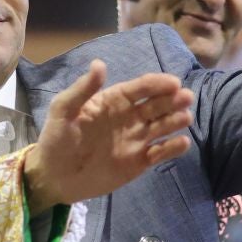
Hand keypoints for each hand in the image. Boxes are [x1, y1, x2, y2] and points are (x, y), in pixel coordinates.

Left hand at [20, 62, 192, 214]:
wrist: (54, 177)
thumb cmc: (56, 140)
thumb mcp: (63, 111)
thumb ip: (82, 89)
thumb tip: (100, 64)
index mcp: (113, 101)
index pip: (140, 88)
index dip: (157, 84)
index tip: (173, 83)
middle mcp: (129, 117)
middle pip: (156, 105)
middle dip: (173, 100)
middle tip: (186, 97)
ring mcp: (136, 139)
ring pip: (163, 126)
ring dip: (176, 120)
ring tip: (185, 118)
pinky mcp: (139, 161)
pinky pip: (161, 152)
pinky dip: (173, 148)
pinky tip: (182, 143)